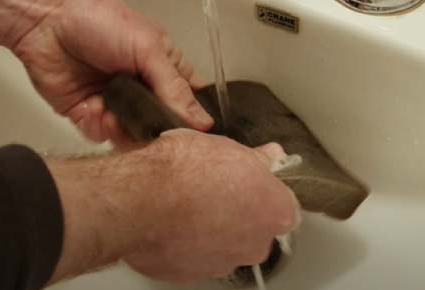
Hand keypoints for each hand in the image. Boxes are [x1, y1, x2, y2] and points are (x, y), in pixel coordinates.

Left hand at [12, 0, 213, 142]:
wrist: (46, 18)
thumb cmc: (101, 19)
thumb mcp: (149, 49)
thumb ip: (175, 88)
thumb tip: (203, 121)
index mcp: (164, 67)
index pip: (189, 100)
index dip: (192, 118)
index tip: (191, 133)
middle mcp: (142, 87)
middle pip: (160, 125)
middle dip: (153, 129)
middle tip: (145, 125)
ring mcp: (115, 102)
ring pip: (131, 136)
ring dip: (123, 130)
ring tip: (112, 113)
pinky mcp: (87, 112)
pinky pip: (101, 135)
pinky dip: (98, 126)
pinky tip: (92, 108)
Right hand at [47, 129, 299, 282]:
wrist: (139, 199)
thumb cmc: (185, 170)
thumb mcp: (228, 148)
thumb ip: (258, 159)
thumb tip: (271, 155)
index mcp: (274, 212)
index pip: (285, 206)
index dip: (266, 191)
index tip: (252, 179)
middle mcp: (255, 245)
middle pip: (256, 228)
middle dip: (241, 211)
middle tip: (218, 187)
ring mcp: (223, 263)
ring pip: (226, 243)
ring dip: (214, 227)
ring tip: (190, 201)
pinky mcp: (191, 275)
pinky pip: (198, 255)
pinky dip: (189, 241)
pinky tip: (174, 219)